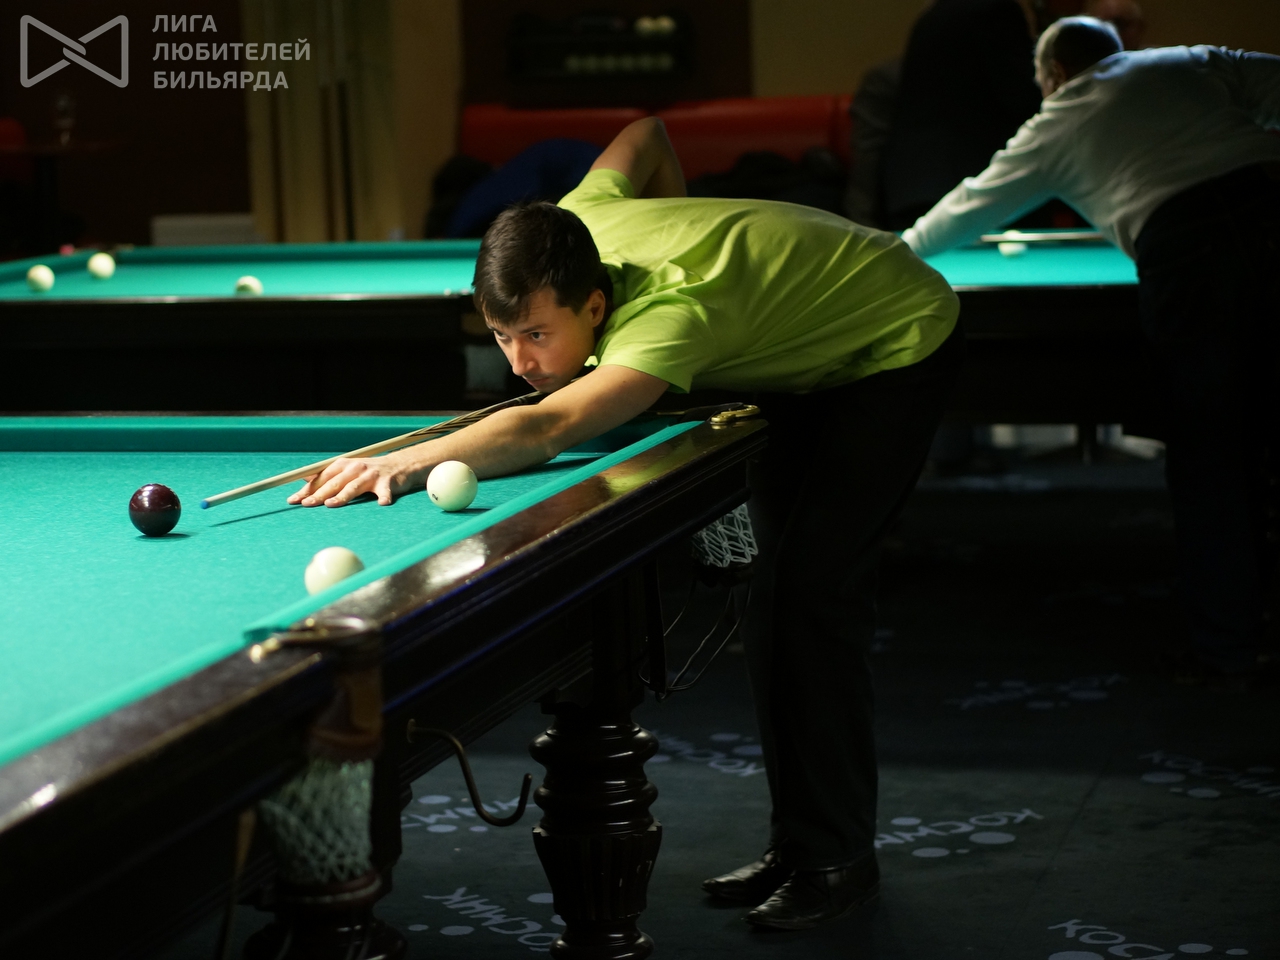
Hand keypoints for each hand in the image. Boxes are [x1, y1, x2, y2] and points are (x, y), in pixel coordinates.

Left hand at [287, 453, 415, 506]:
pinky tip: (382, 503)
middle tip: (306, 504)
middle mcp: (355, 468)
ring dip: (342, 496)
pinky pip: (385, 492)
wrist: (399, 465)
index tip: (294, 499)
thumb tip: (304, 478)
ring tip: (331, 504)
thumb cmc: (369, 472)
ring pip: (354, 487)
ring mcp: (371, 475)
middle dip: (319, 494)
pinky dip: (384, 497)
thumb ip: (328, 475)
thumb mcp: (347, 470)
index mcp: (343, 465)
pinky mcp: (388, 483)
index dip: (308, 489)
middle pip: (334, 483)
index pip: (322, 477)